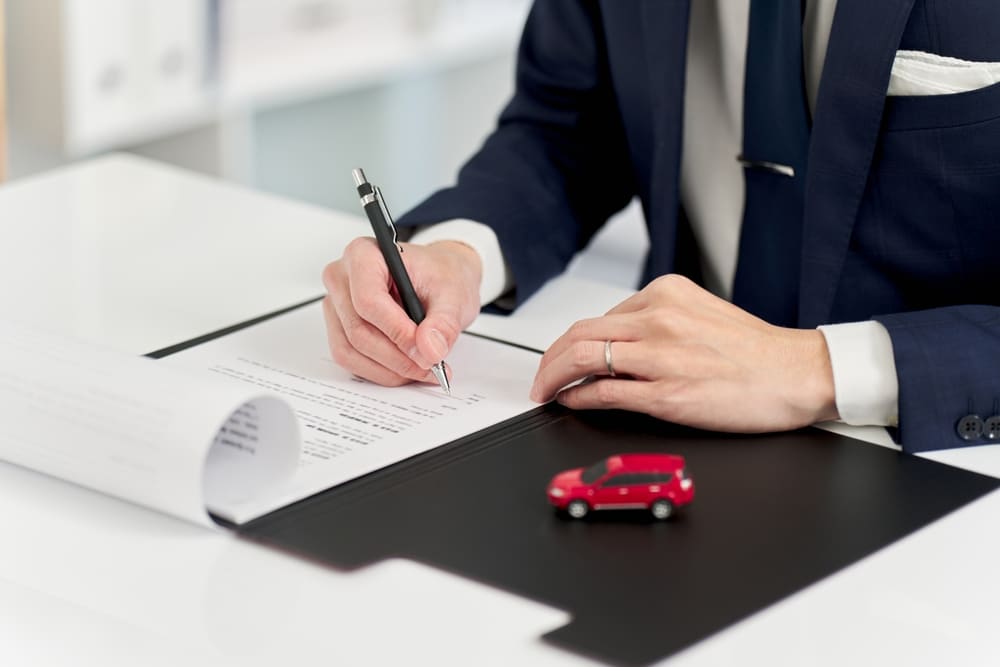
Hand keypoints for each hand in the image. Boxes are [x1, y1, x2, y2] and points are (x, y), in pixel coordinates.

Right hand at [322, 238, 481, 385]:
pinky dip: (380, 372)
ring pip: (351, 350)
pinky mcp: (339, 327)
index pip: (368, 300)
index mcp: (364, 255)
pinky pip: (350, 359)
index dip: (397, 331)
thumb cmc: (441, 276)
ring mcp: (336, 304)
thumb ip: (444, 322)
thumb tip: (430, 349)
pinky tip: (407, 369)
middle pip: (358, 330)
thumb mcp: (454, 294)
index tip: (425, 350)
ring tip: (423, 369)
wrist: (439, 278)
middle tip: (432, 365)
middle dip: (397, 357)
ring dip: (389, 369)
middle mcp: (342, 277)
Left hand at [529, 274, 837, 431]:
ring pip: (583, 359)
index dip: (570, 341)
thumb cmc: (757, 351)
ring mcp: (660, 356)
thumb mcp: (700, 314)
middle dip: (549, 359)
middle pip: (579, 334)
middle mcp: (658, 319)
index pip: (599, 317)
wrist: (799, 373)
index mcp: (665, 294)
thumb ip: (659, 321)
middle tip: (539, 379)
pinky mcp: (666, 393)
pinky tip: (571, 403)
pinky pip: (604, 392)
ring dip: (554, 378)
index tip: (560, 356)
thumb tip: (618, 341)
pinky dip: (578, 398)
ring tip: (544, 392)